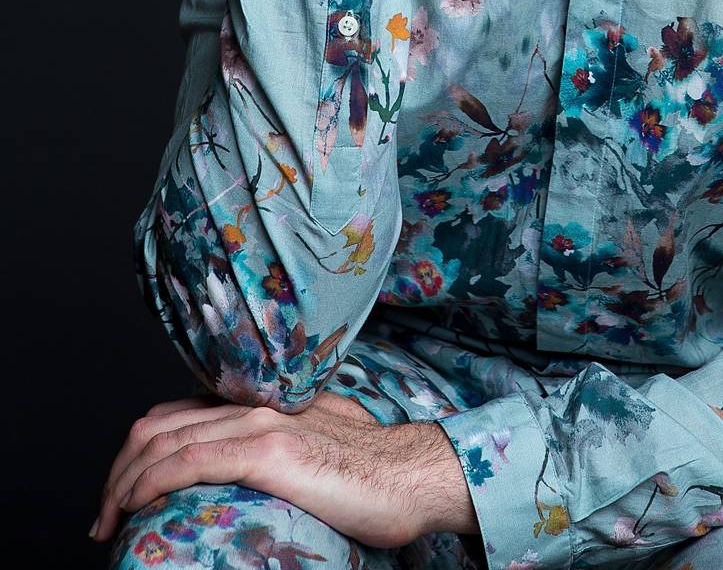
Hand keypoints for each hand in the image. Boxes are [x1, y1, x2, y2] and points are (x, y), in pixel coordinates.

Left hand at [90, 388, 469, 547]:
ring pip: (165, 440)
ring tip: (108, 523)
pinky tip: (136, 505)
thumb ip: (283, 446)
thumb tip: (263, 470)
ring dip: (123, 483)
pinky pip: (190, 460)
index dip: (139, 452)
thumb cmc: (374, 473)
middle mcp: (254, 406)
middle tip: (104, 519)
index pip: (177, 414)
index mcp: (262, 406)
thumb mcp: (318, 447)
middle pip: (158, 425)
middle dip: (118, 472)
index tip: (123, 495)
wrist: (412, 474)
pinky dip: (152, 481)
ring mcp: (260, 425)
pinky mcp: (268, 453)